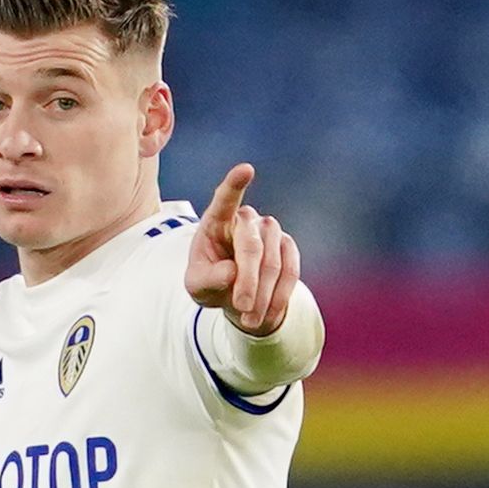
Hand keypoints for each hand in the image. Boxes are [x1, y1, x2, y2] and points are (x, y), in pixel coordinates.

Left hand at [185, 163, 299, 336]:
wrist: (239, 297)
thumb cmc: (211, 284)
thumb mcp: (197, 287)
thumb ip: (207, 279)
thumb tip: (232, 272)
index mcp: (216, 221)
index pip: (224, 199)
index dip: (235, 184)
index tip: (246, 169)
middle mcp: (246, 219)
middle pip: (251, 247)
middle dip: (248, 282)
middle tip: (242, 308)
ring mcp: (270, 230)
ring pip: (273, 263)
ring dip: (262, 295)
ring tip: (248, 318)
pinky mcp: (288, 247)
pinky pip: (290, 272)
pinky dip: (279, 297)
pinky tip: (266, 314)